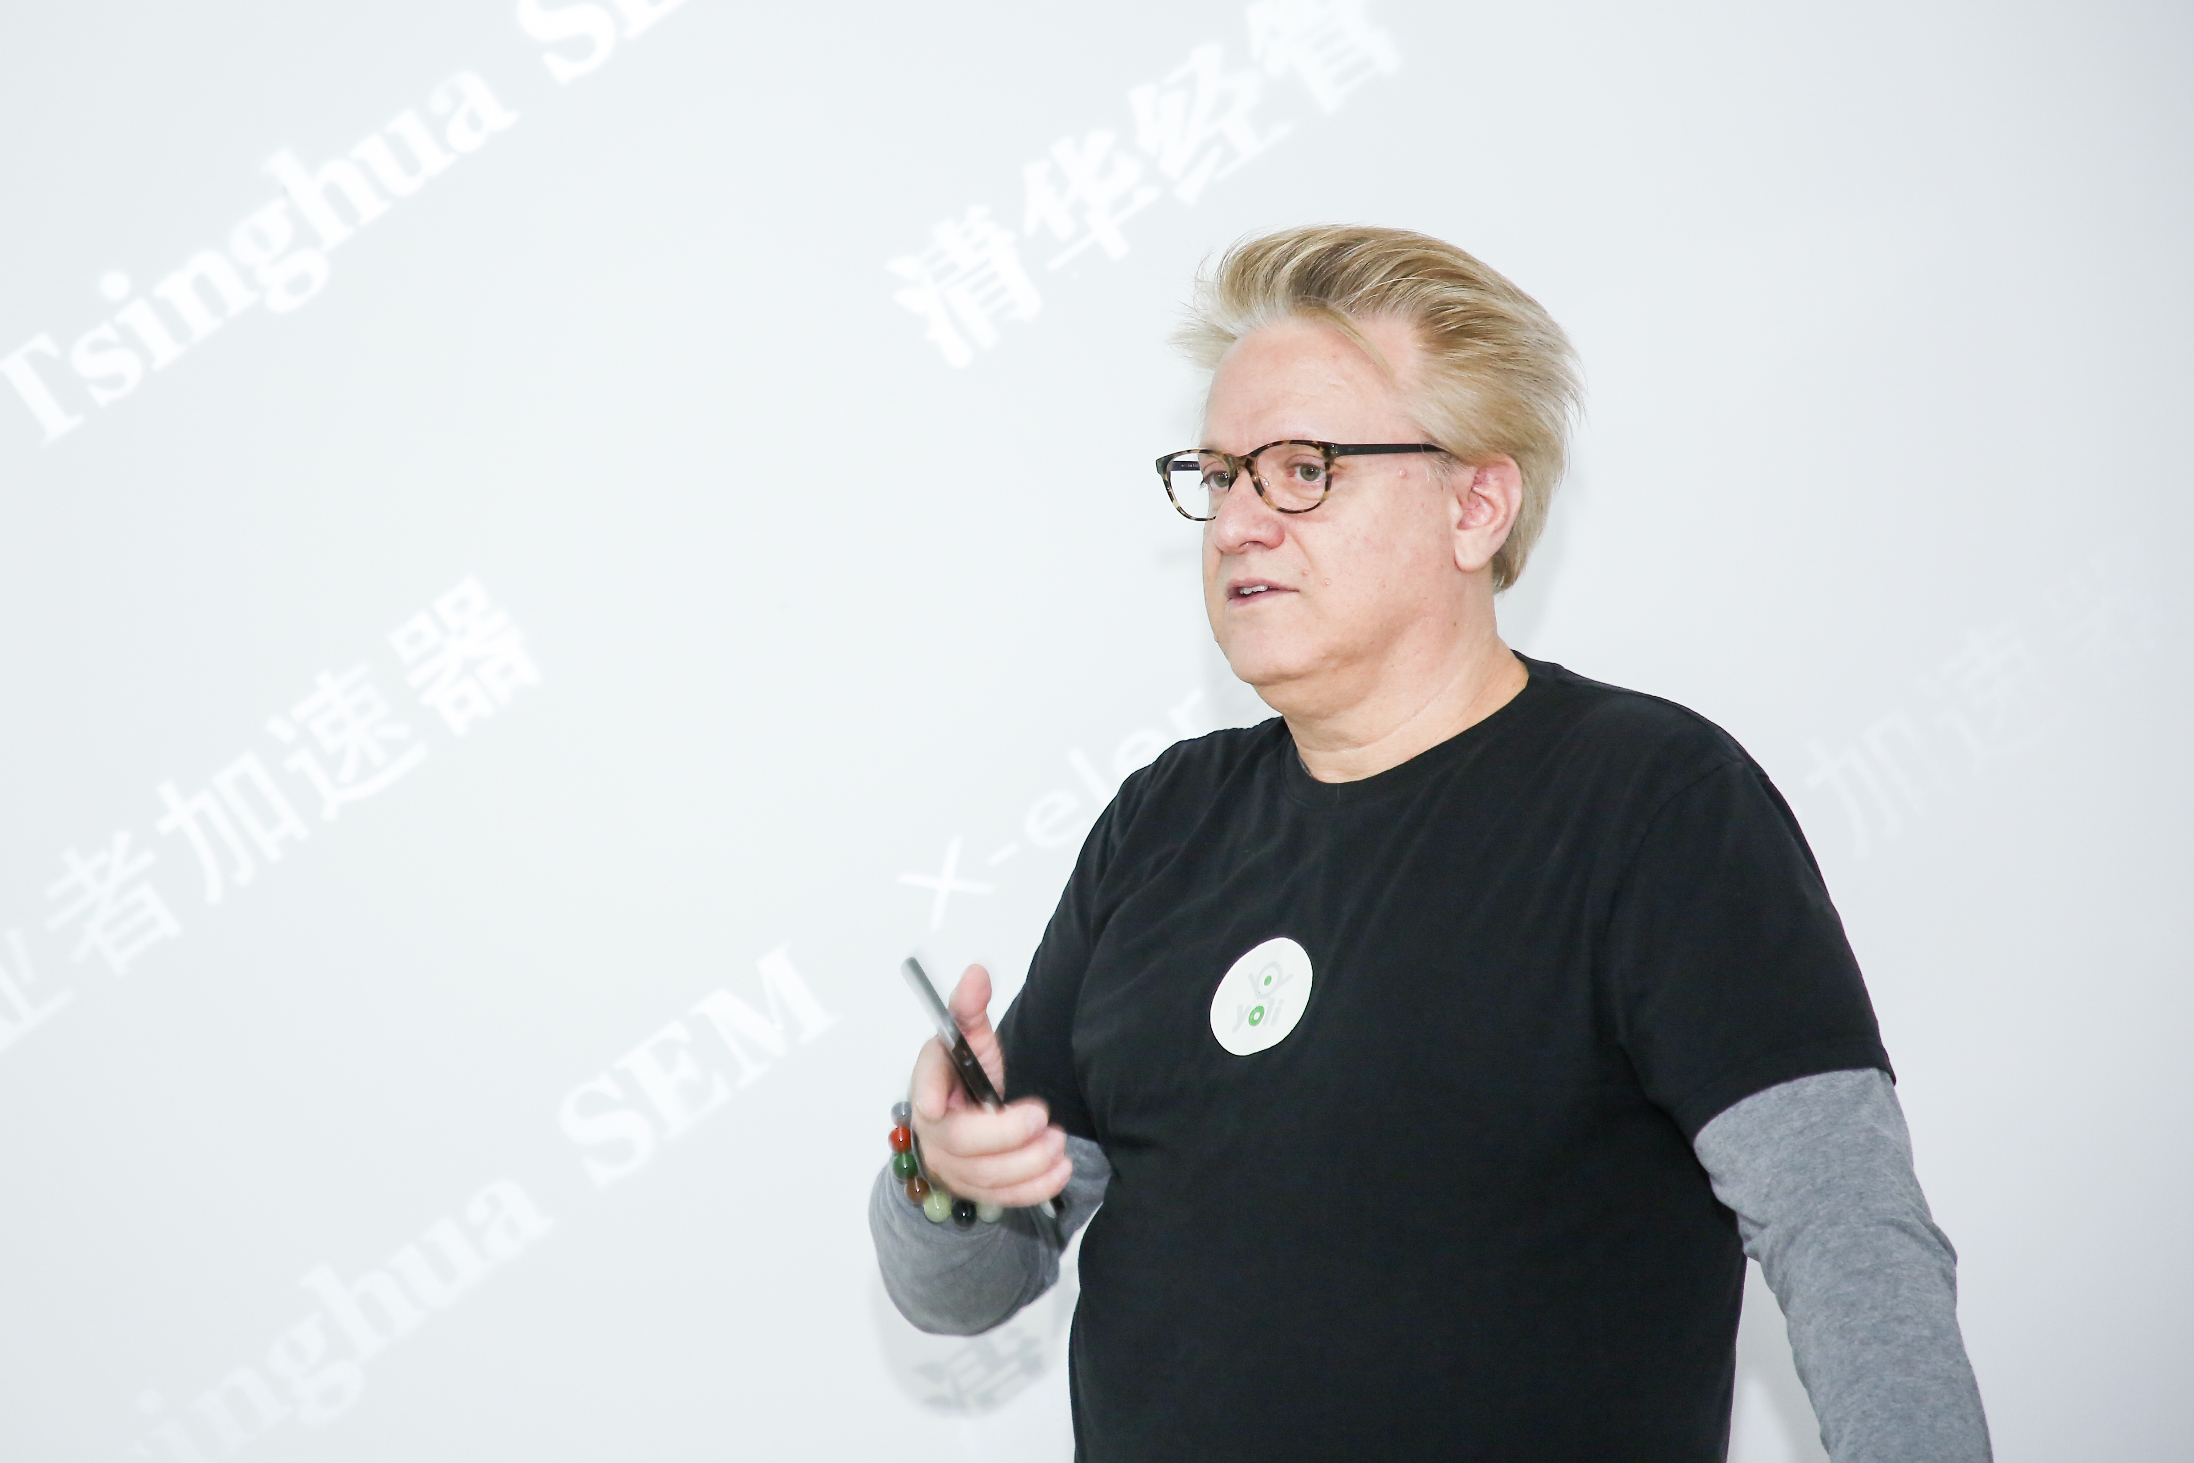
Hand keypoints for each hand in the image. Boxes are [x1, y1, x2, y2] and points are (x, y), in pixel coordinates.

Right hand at [907, 963, 1072, 1207]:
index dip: (928, 1092)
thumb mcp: (970, 1039)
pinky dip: (1035, 1188)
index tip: (938, 1102)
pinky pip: (1004, 1198)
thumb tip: (977, 972)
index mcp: (931, 1085)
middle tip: (1041, 1115)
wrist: (967, 1120)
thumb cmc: (967, 1076)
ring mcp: (953, 1166)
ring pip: (986, 1176)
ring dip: (1026, 1162)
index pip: (924, 1087)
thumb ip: (971, 1007)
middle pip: (961, 1141)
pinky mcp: (976, 1191)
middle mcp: (935, 1130)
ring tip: (1057, 1141)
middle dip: (1003, 1134)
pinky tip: (1060, 1169)